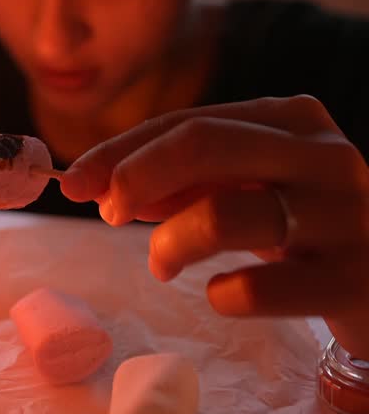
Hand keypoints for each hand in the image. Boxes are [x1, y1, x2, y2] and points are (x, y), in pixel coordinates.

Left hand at [61, 96, 368, 355]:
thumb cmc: (303, 228)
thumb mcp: (247, 189)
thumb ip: (183, 181)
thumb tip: (101, 185)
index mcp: (293, 118)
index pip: (190, 121)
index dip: (122, 149)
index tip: (73, 179)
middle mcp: (324, 154)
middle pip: (206, 145)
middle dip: (137, 175)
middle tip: (104, 212)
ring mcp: (345, 216)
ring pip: (228, 213)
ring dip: (172, 242)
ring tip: (161, 264)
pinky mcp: (354, 280)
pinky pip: (261, 287)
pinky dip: (223, 294)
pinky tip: (221, 295)